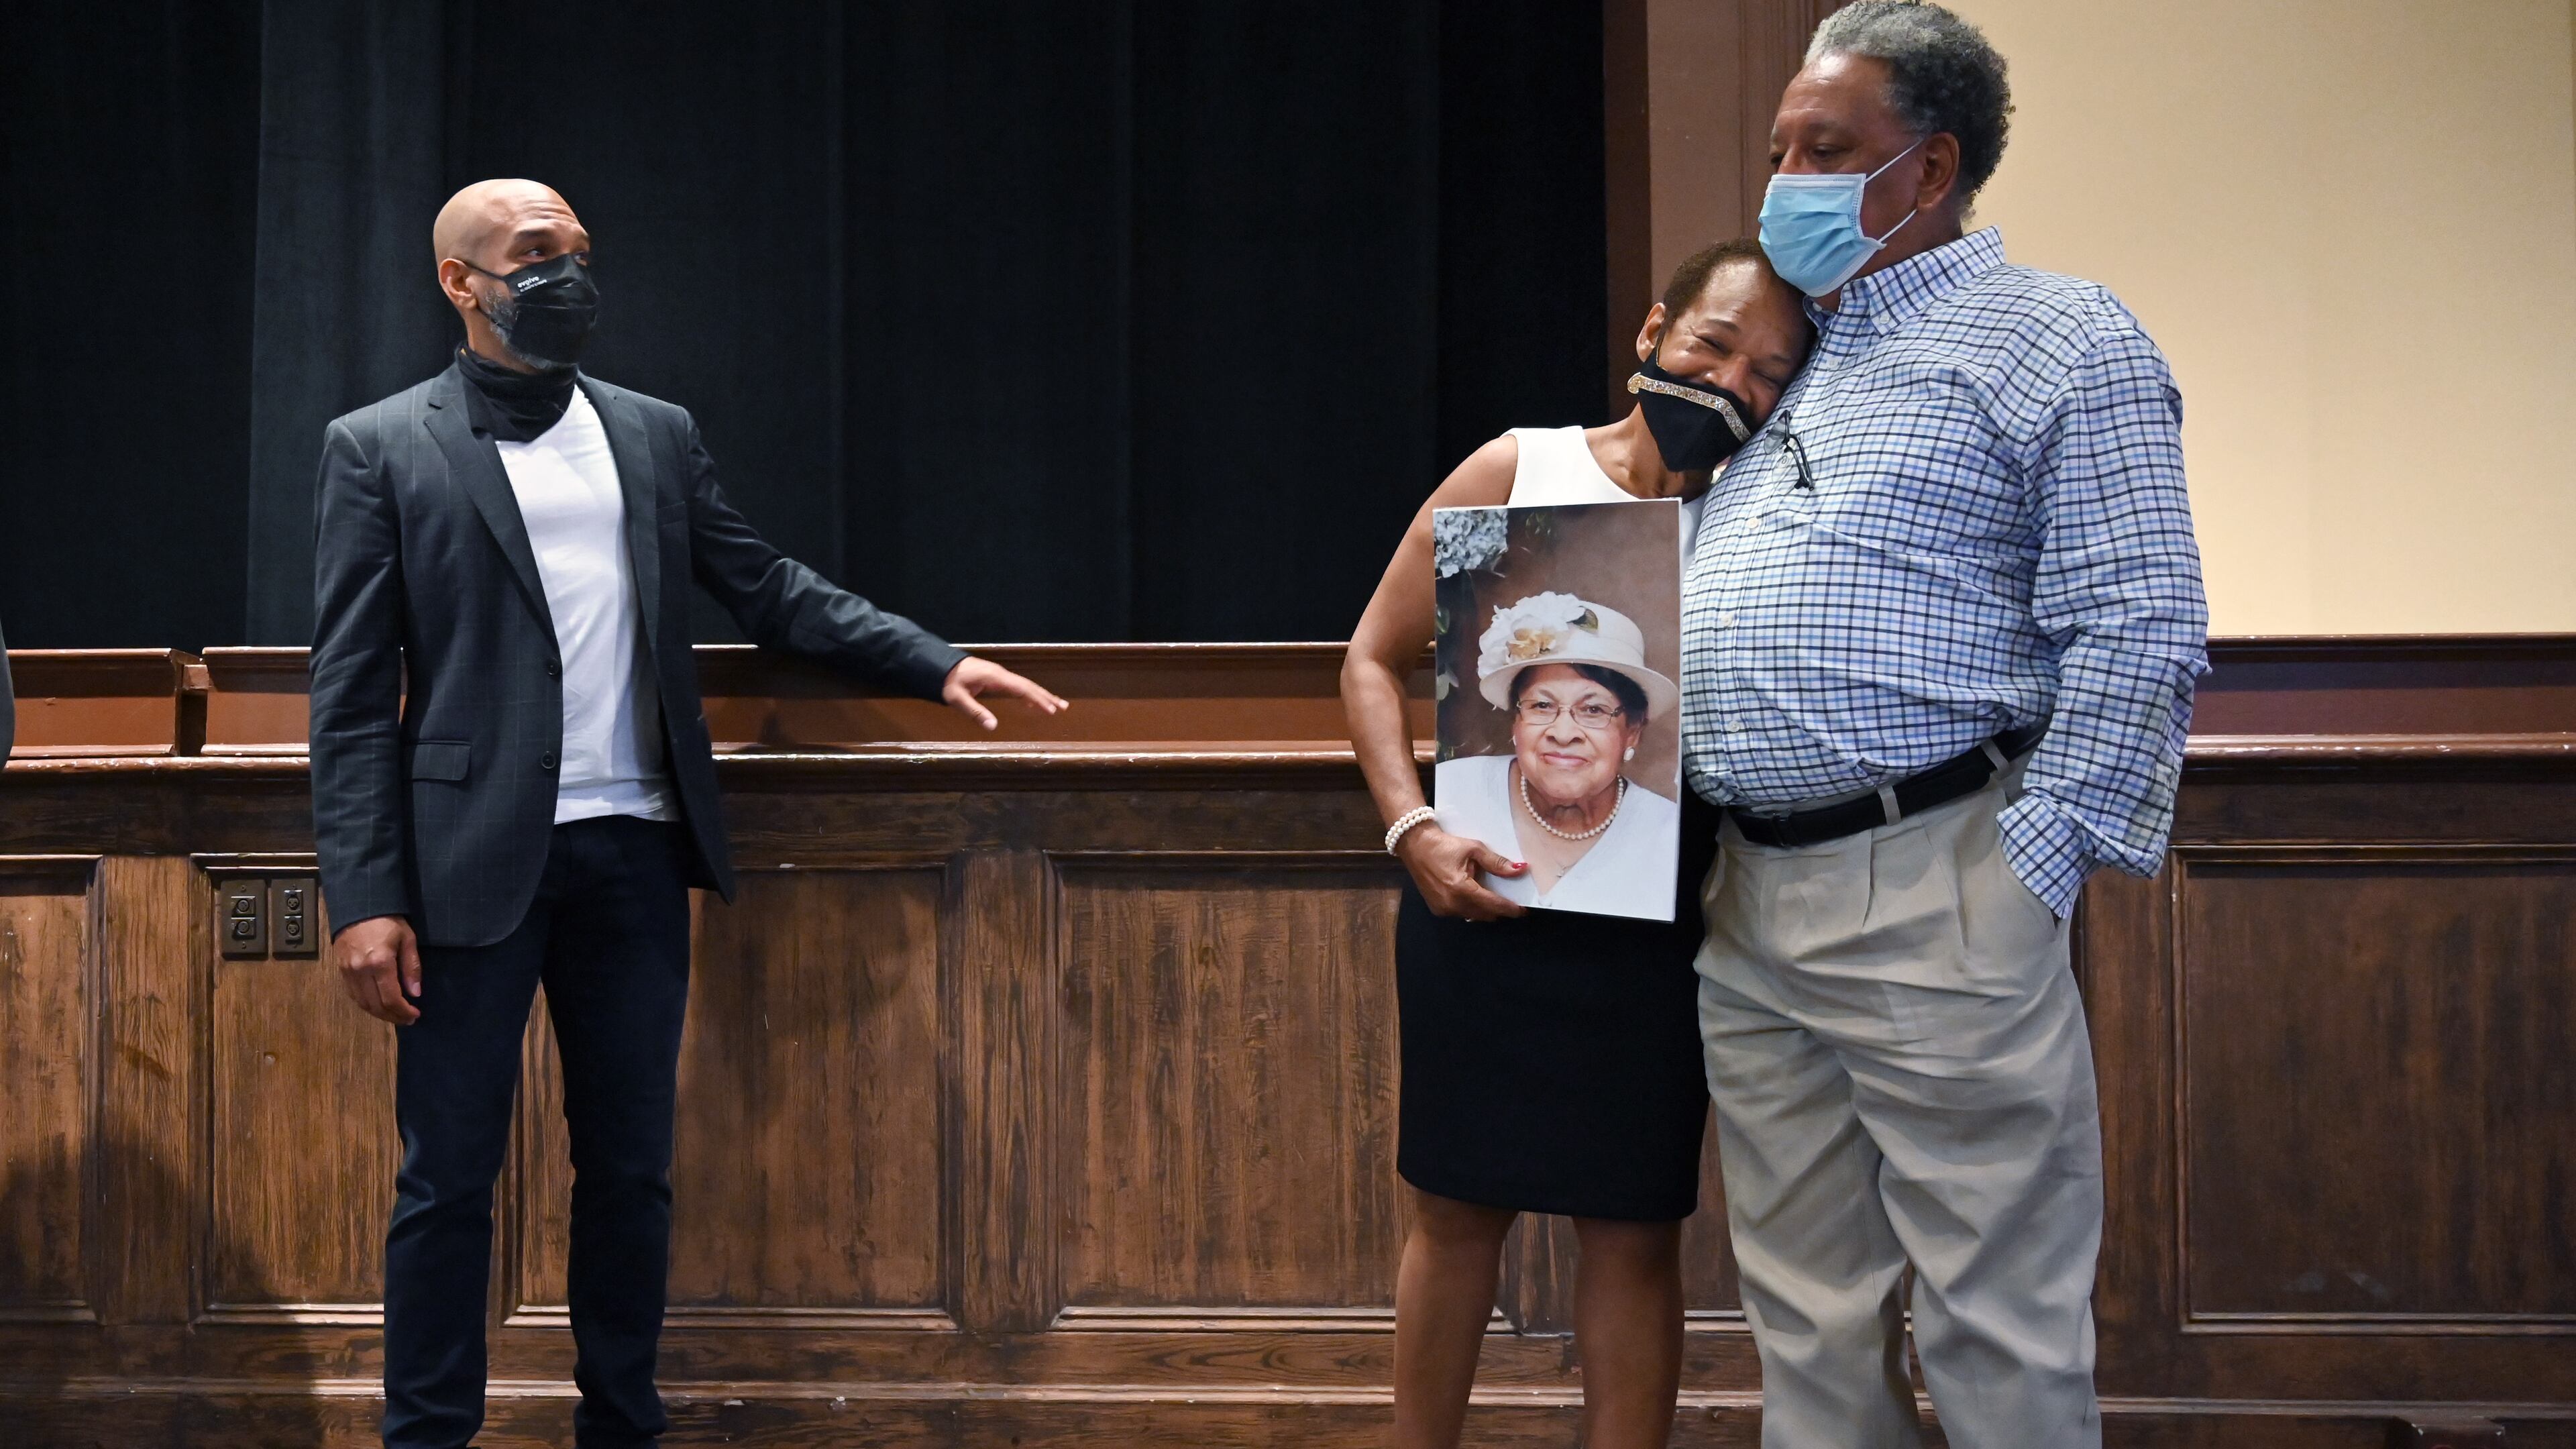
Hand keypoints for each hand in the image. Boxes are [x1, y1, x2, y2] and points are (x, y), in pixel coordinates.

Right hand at [335, 915, 422, 1024]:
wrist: (359, 905)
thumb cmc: (388, 920)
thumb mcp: (407, 939)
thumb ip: (412, 967)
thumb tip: (415, 993)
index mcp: (380, 963)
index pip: (391, 999)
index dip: (403, 1011)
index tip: (415, 1014)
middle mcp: (360, 971)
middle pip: (375, 1006)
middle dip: (393, 1016)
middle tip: (407, 1019)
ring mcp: (347, 972)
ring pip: (362, 1003)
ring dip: (379, 1013)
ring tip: (394, 1015)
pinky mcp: (340, 970)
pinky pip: (353, 994)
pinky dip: (366, 1004)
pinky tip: (378, 1005)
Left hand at [941, 657, 1069, 731]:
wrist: (940, 665)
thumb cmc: (949, 682)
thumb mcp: (957, 699)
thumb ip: (975, 712)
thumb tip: (993, 727)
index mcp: (995, 678)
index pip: (1022, 689)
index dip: (1037, 699)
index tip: (1051, 709)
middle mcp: (1001, 674)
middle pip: (1029, 686)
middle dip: (1046, 697)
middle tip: (1063, 708)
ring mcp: (1000, 674)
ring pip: (1026, 684)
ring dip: (1042, 694)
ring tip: (1058, 704)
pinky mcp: (997, 677)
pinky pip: (1018, 685)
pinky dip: (1030, 692)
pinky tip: (1035, 701)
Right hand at [1396, 825, 1527, 920]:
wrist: (1415, 846)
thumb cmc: (1444, 845)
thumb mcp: (1473, 849)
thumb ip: (1497, 863)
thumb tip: (1520, 870)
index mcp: (1461, 889)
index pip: (1492, 904)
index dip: (1510, 908)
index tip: (1524, 910)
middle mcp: (1452, 904)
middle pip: (1485, 914)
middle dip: (1500, 910)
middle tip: (1512, 903)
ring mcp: (1443, 909)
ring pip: (1473, 916)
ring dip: (1486, 910)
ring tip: (1494, 899)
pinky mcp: (1437, 910)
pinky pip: (1461, 914)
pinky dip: (1472, 908)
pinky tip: (1475, 897)